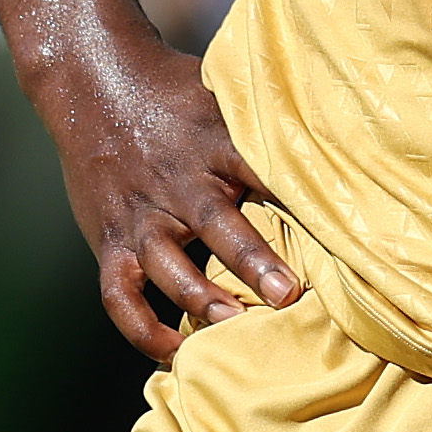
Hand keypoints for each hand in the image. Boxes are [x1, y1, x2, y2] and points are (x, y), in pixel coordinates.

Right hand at [43, 42, 304, 360]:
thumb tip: (340, 132)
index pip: (259, 171)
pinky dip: (141, 327)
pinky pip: (119, 293)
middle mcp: (178, 183)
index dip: (292, 199)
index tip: (332, 229)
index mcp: (214, 145)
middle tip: (286, 293)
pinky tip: (174, 351)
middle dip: (251, 259)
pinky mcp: (110, 238)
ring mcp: (141, 215)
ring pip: (165, 262)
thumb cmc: (171, 92)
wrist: (91, 81)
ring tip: (233, 322)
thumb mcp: (223, 94)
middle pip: (215, 222)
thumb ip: (267, 123)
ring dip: (198, 295)